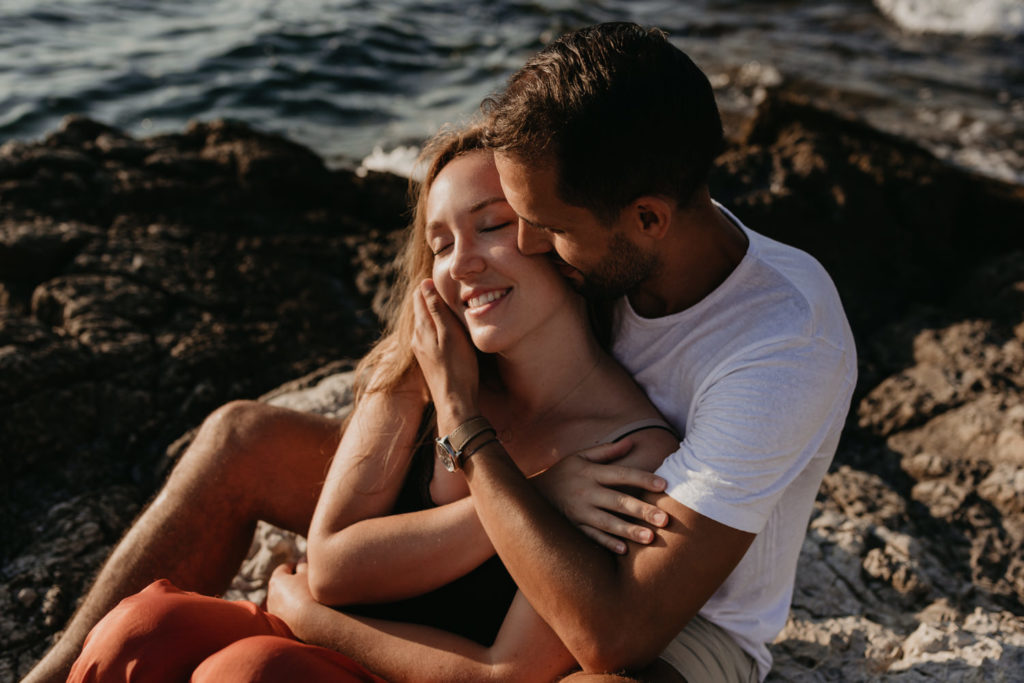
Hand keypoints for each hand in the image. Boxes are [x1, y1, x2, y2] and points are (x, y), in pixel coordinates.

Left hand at [266, 562, 315, 633]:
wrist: (310, 624)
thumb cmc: (310, 594)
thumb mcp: (309, 574)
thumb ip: (304, 564)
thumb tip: (301, 560)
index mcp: (276, 580)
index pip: (285, 567)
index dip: (297, 566)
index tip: (307, 568)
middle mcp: (271, 595)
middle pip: (282, 584)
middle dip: (293, 582)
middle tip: (309, 583)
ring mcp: (274, 611)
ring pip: (283, 599)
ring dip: (292, 597)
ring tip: (308, 599)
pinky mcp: (279, 625)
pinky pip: (286, 612)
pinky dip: (293, 610)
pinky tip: (305, 612)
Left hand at [411, 279, 479, 431]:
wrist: (454, 401)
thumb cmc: (458, 367)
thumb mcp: (450, 333)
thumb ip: (436, 308)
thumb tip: (424, 283)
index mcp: (421, 327)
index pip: (419, 295)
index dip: (431, 284)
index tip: (445, 277)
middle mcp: (416, 337)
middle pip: (420, 307)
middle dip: (431, 296)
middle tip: (449, 286)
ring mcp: (420, 349)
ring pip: (425, 322)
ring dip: (434, 311)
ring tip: (450, 304)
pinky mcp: (427, 359)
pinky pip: (429, 334)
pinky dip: (437, 326)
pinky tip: (447, 328)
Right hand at [533, 440, 668, 554]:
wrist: (531, 494)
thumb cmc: (562, 473)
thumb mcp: (580, 457)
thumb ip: (606, 451)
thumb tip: (632, 442)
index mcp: (590, 473)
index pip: (621, 474)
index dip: (642, 478)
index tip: (664, 485)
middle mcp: (586, 492)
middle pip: (618, 501)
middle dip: (642, 510)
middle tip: (665, 519)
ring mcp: (579, 512)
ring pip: (607, 523)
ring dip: (629, 530)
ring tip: (650, 538)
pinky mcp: (572, 528)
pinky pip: (591, 537)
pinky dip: (606, 544)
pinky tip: (623, 550)